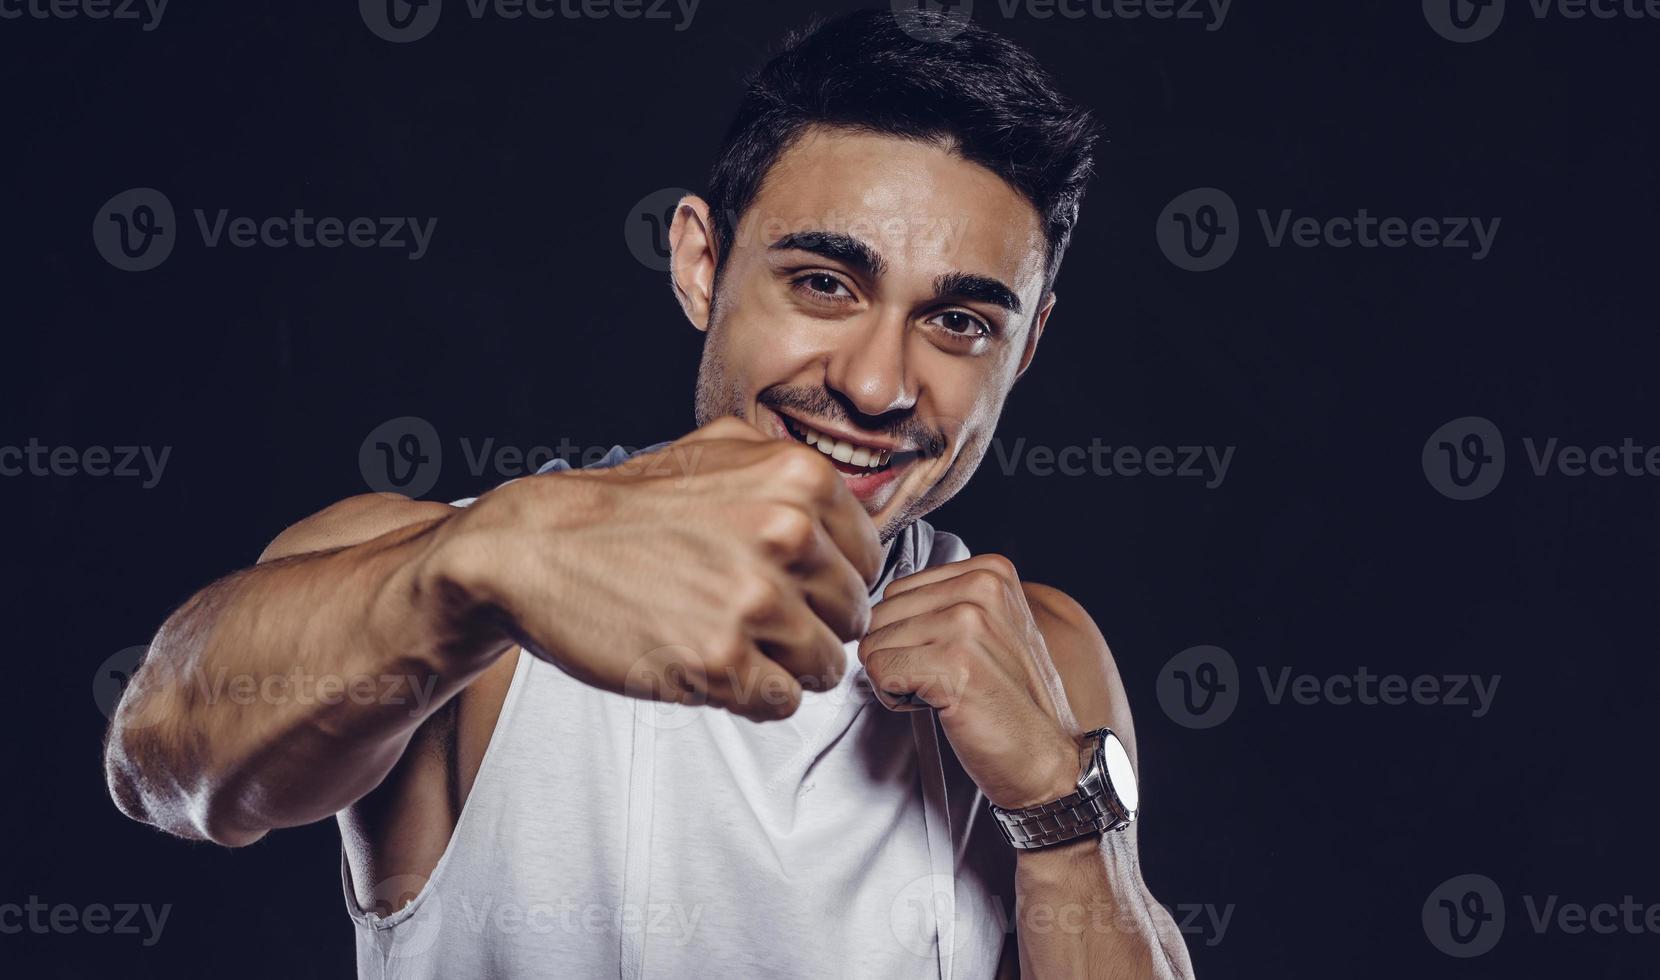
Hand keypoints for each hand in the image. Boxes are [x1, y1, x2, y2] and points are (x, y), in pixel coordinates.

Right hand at [415, 417, 883, 721]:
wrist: (537, 549)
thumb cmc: (626, 508)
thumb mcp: (717, 448)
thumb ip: (792, 470)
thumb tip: (854, 509)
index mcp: (799, 479)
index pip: (868, 559)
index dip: (831, 581)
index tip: (795, 588)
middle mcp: (787, 534)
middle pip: (852, 615)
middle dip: (813, 626)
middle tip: (758, 621)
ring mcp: (755, 601)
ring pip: (825, 665)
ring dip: (786, 667)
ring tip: (735, 645)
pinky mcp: (721, 662)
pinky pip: (781, 703)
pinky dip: (753, 696)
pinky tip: (714, 666)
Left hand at [858, 554, 1082, 808]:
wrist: (1044, 757)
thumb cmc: (1009, 700)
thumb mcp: (988, 628)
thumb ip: (942, 602)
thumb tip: (876, 605)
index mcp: (990, 572)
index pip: (897, 591)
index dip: (909, 634)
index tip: (950, 659)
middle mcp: (980, 588)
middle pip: (881, 614)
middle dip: (898, 654)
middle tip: (944, 681)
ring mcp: (967, 623)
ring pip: (875, 644)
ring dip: (897, 679)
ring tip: (944, 693)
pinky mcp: (951, 663)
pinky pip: (879, 672)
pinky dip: (895, 699)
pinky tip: (937, 706)